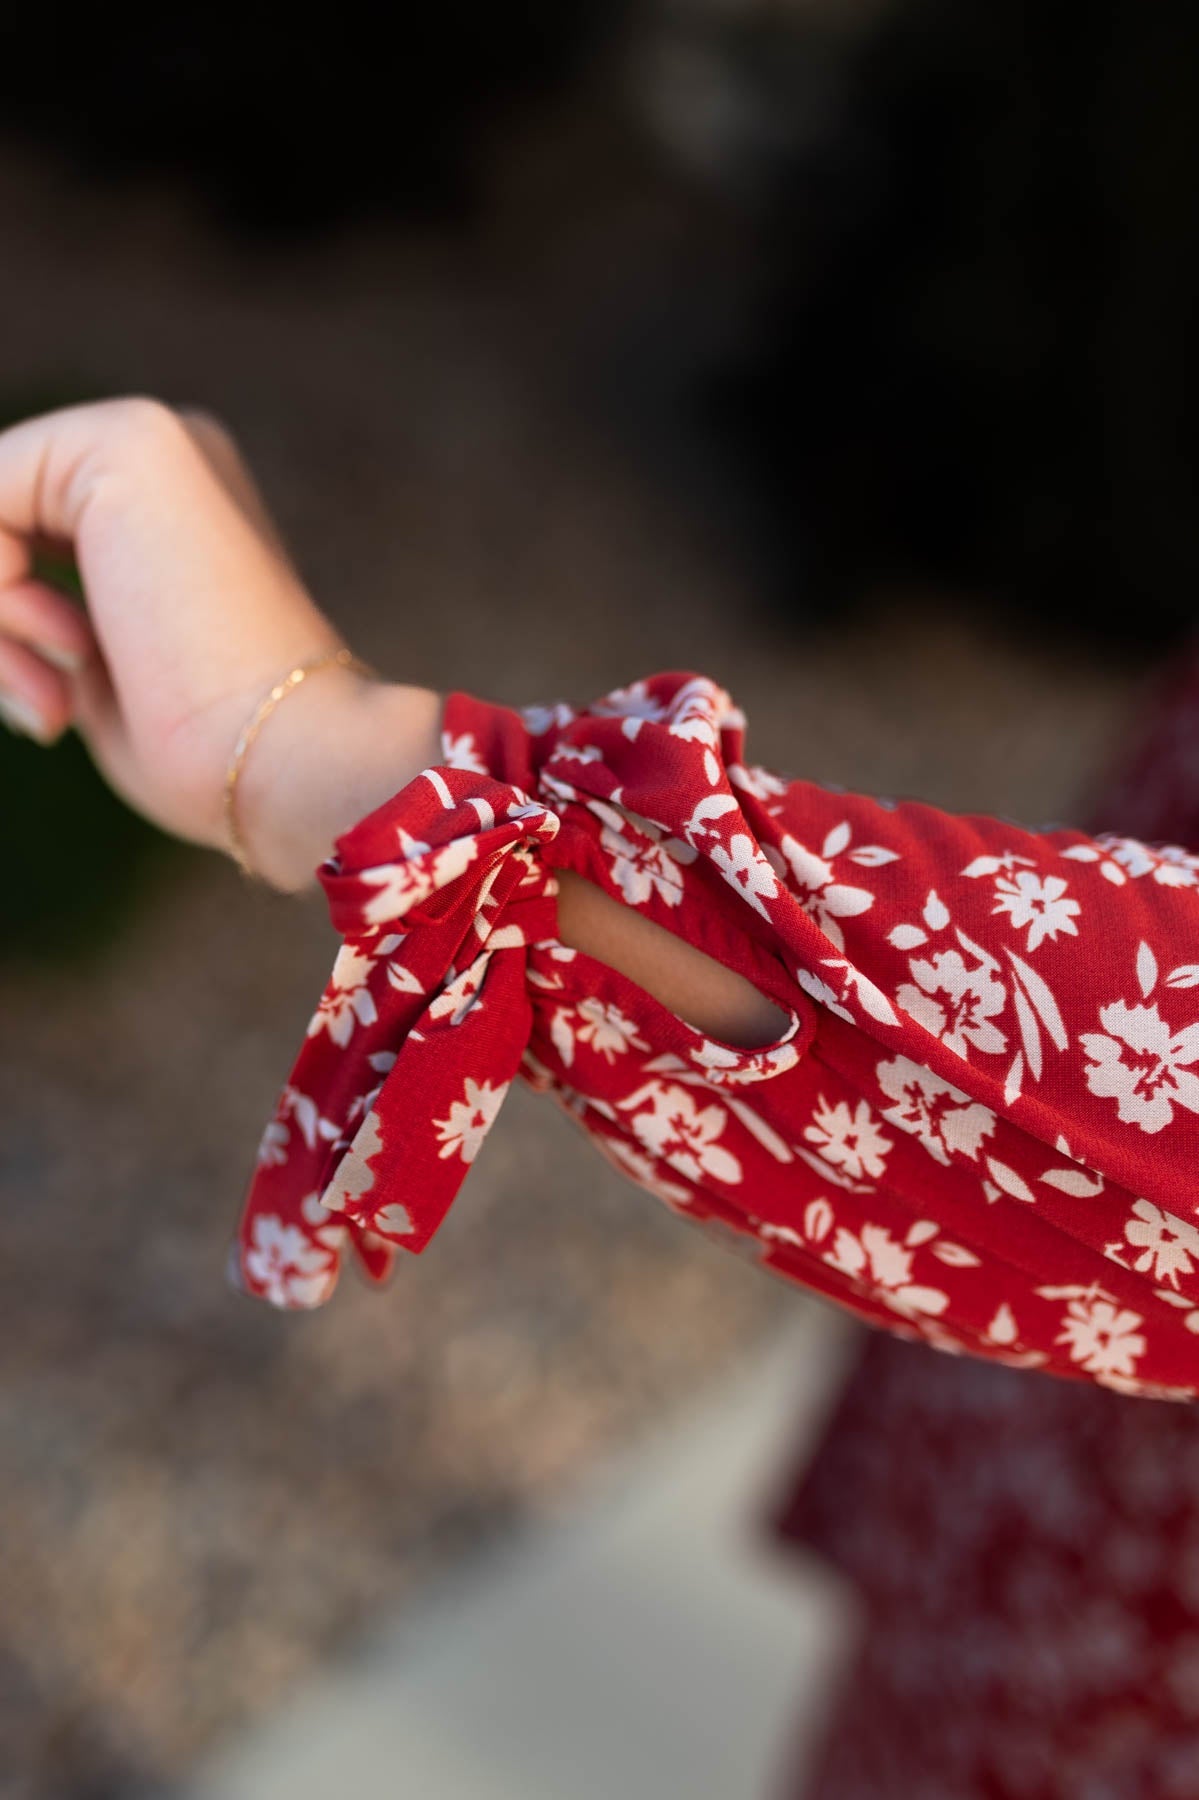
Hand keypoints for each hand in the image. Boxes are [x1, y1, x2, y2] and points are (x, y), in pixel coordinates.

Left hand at [0, 397, 442, 887]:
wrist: (289, 760)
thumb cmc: (204, 755)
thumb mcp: (90, 675)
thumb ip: (36, 618)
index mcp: (172, 510)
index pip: (14, 537)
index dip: (4, 628)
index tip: (54, 709)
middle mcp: (168, 457)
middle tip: (47, 708)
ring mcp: (152, 439)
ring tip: (58, 696)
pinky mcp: (127, 444)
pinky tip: (69, 644)